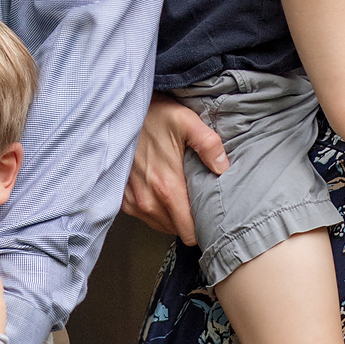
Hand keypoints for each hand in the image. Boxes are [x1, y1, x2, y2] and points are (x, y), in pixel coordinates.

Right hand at [121, 97, 225, 242]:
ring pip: (161, 225)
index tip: (212, 217)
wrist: (121, 112)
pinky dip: (156, 210)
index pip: (189, 231)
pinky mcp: (123, 198)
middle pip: (177, 230)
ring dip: (172, 216)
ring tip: (182, 196)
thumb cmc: (155, 115)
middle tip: (200, 203)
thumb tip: (223, 168)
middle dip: (190, 221)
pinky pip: (145, 217)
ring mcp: (133, 201)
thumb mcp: (187, 122)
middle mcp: (148, 200)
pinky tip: (163, 193)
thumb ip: (209, 145)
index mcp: (167, 187)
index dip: (203, 228)